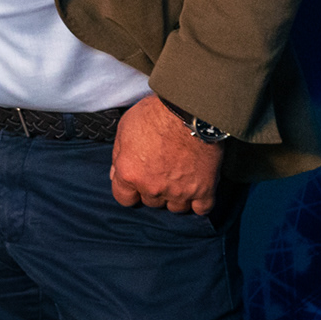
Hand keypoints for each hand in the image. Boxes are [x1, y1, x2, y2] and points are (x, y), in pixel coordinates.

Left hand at [110, 93, 223, 214]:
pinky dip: (199, 202)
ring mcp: (179, 191)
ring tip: (179, 178)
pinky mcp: (204, 190)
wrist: (189, 109)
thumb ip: (118, 156)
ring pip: (175, 208)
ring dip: (176, 196)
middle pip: (151, 202)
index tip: (137, 181)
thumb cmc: (154, 114)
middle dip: (154, 189)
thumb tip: (116, 175)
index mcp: (129, 173)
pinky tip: (197, 190)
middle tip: (161, 171)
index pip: (124, 199)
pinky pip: (201, 209)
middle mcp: (152, 187)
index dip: (130, 190)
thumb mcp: (124, 129)